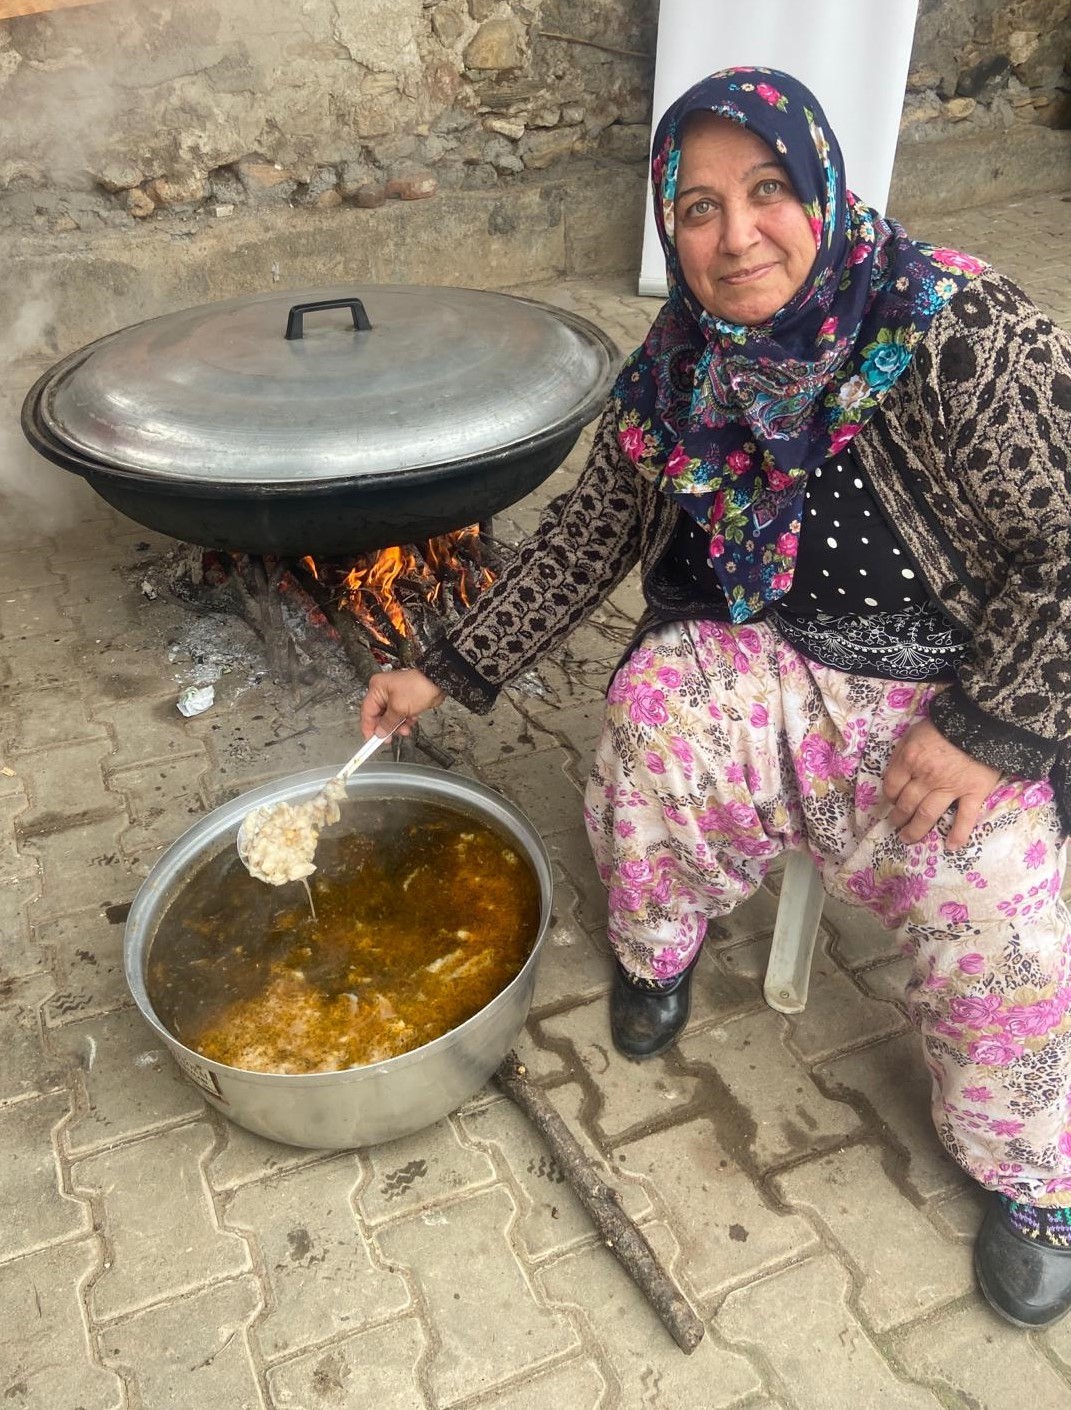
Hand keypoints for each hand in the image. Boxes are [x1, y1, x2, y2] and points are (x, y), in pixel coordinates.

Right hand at [360, 668, 444, 739]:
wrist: (437, 682)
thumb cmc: (418, 686)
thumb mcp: (399, 708)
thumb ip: (387, 723)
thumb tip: (380, 733)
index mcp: (377, 688)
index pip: (367, 712)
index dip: (369, 728)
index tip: (371, 741)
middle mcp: (383, 691)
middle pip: (379, 716)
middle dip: (387, 727)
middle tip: (390, 737)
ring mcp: (393, 695)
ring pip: (390, 717)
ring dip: (398, 725)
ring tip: (405, 728)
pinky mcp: (403, 700)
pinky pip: (399, 715)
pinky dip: (404, 720)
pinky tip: (411, 720)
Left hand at [882, 718, 1001, 848]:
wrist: (984, 719)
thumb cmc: (947, 723)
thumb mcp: (915, 731)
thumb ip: (903, 752)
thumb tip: (894, 773)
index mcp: (910, 759)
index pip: (892, 786)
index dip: (890, 796)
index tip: (892, 800)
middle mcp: (926, 776)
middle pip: (906, 804)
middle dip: (898, 817)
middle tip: (896, 824)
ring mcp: (950, 786)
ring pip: (927, 814)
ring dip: (915, 830)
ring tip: (907, 838)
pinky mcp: (974, 791)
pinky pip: (965, 817)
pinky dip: (958, 834)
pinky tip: (951, 846)